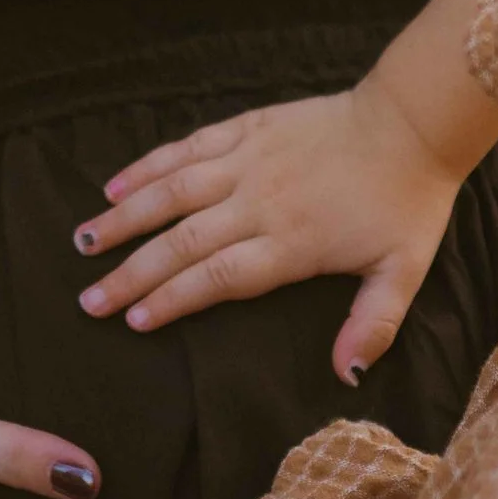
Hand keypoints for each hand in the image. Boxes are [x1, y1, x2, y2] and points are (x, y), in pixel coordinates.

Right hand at [72, 75, 464, 384]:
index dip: (171, 301)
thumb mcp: (403, 271)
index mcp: (290, 243)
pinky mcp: (249, 127)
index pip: (216, 278)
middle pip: (181, 242)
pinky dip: (149, 165)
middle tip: (89, 299)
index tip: (133, 321)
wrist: (414, 123)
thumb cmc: (408, 201)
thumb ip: (372, 325)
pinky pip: (188, 147)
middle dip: (130, 273)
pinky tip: (116, 184)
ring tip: (83, 241)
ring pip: (172, 191)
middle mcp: (258, 202)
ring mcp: (249, 160)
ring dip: (124, 218)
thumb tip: (347, 375)